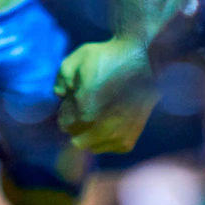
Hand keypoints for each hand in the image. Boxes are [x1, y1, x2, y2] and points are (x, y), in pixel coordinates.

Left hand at [54, 39, 156, 153]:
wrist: (144, 60)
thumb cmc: (108, 58)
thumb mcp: (77, 59)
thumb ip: (61, 79)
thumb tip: (60, 96)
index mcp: (86, 111)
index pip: (64, 124)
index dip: (66, 110)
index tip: (73, 100)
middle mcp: (101, 129)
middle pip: (76, 136)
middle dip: (77, 122)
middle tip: (87, 105)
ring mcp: (117, 136)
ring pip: (92, 145)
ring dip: (91, 132)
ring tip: (100, 112)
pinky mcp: (129, 140)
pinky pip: (109, 147)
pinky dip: (107, 137)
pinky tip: (111, 120)